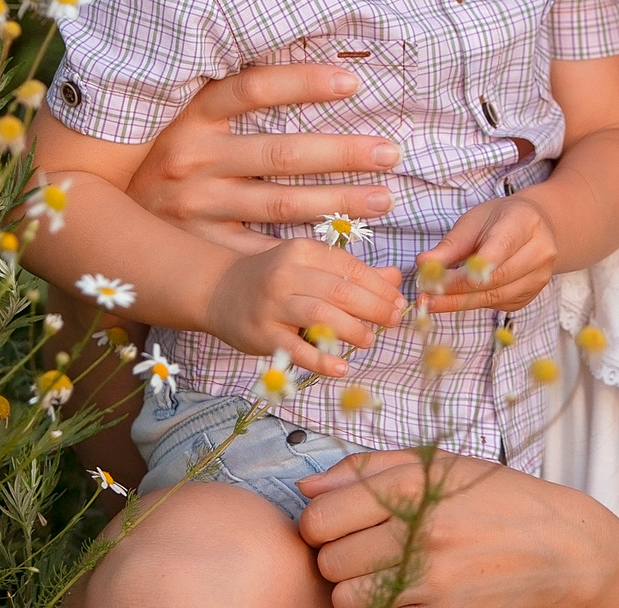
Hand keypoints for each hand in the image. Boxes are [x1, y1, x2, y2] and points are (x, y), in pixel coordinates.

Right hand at [126, 64, 401, 249]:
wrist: (102, 206)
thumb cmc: (165, 146)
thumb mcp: (186, 109)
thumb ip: (232, 89)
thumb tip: (297, 44)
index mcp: (192, 114)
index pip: (253, 88)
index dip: (303, 82)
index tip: (353, 81)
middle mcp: (191, 158)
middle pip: (280, 154)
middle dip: (342, 154)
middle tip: (391, 151)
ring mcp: (195, 206)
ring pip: (279, 204)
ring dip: (337, 201)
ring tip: (383, 196)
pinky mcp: (200, 244)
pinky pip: (261, 247)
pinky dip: (302, 247)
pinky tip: (341, 242)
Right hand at [210, 238, 407, 376]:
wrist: (220, 290)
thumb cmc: (275, 277)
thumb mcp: (310, 265)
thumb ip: (351, 272)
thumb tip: (395, 278)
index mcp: (302, 250)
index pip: (349, 267)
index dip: (379, 286)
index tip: (398, 301)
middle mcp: (286, 274)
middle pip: (339, 291)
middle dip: (373, 307)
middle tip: (393, 320)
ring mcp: (272, 305)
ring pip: (320, 316)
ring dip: (352, 330)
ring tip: (370, 340)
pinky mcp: (261, 334)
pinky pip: (296, 349)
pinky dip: (321, 360)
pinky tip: (341, 367)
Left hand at [298, 450, 618, 607]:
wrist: (565, 549)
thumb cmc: (502, 500)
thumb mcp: (442, 466)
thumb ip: (369, 469)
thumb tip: (307, 488)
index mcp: (412, 484)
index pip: (318, 517)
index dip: (320, 523)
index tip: (339, 524)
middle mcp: (417, 531)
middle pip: (329, 562)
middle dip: (339, 557)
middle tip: (368, 549)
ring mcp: (430, 579)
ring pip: (348, 598)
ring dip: (358, 588)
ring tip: (388, 571)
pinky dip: (387, 604)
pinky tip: (412, 589)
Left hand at [418, 195, 556, 314]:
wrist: (534, 227)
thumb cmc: (499, 220)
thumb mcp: (473, 221)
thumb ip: (450, 245)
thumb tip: (423, 264)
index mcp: (525, 223)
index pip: (496, 252)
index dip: (466, 271)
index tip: (435, 282)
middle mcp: (539, 251)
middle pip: (495, 279)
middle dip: (456, 291)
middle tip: (425, 297)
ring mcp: (539, 276)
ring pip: (496, 297)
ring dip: (460, 303)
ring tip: (432, 303)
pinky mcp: (531, 295)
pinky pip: (499, 305)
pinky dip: (474, 304)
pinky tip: (454, 300)